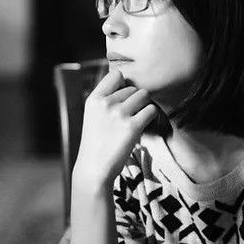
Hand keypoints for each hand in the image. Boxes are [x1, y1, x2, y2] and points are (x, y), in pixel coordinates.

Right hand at [73, 69, 157, 190]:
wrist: (94, 169)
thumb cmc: (96, 142)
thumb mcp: (92, 115)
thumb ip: (105, 98)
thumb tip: (126, 82)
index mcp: (94, 99)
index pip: (116, 74)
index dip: (123, 83)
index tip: (124, 96)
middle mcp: (106, 103)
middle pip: (133, 87)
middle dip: (135, 99)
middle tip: (131, 115)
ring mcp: (119, 114)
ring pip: (144, 96)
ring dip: (144, 106)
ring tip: (138, 118)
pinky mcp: (133, 126)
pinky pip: (152, 110)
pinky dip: (152, 116)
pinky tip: (144, 124)